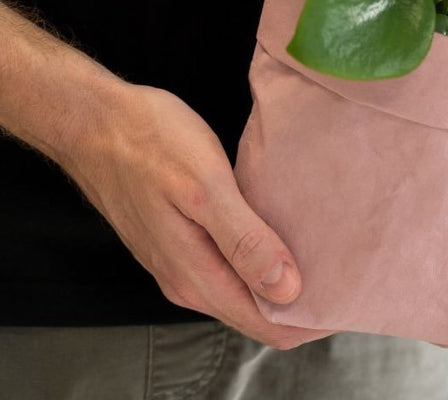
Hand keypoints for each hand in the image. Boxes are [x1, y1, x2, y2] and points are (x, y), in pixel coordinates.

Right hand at [62, 81, 329, 349]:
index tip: (351, 295)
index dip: (311, 320)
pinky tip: (285, 234)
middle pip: (257, 312)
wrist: (95, 122)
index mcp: (197, 276)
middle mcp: (188, 280)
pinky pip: (230, 265)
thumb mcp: (204, 187)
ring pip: (244, 290)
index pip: (266, 325)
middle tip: (350, 273)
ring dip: (284, 280)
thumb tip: (286, 290)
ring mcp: (181, 261)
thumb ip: (244, 241)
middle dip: (305, 303)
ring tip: (329, 255)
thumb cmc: (150, 143)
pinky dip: (262, 259)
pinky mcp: (180, 239)